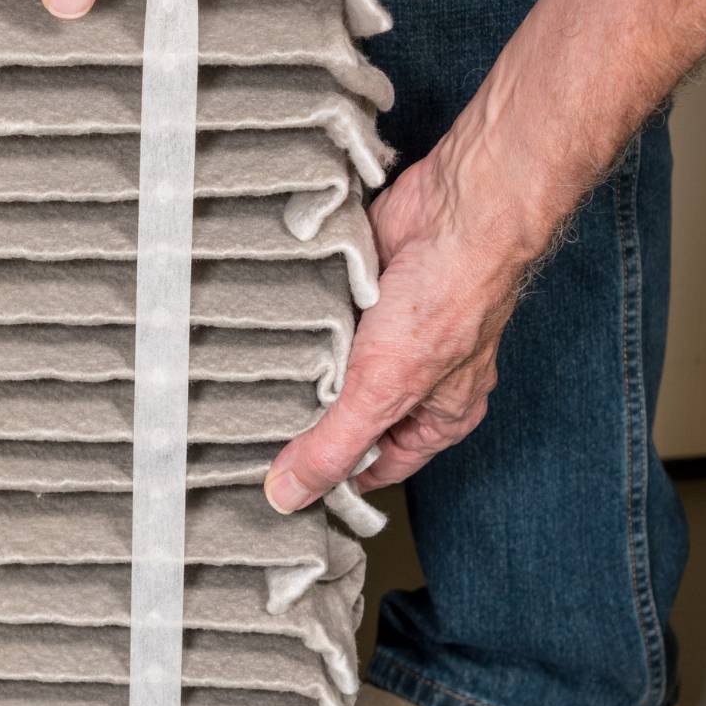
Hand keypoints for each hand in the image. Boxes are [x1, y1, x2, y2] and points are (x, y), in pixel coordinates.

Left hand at [263, 113, 560, 511]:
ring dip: (298, 368)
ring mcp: (385, 335)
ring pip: (327, 368)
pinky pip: (318, 321)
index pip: (372, 466)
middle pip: (344, 417)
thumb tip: (289, 495)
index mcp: (434, 416)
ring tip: (252, 378)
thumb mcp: (384, 390)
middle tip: (249, 430)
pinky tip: (268, 330)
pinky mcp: (360, 294)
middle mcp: (412, 379)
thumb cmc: (448, 299)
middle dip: (305, 420)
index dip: (329, 478)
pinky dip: (298, 323)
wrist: (456, 210)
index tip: (275, 485)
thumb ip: (335, 446)